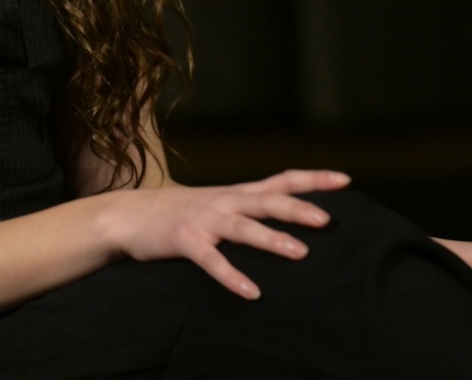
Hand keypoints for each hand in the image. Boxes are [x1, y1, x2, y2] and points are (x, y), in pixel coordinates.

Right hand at [97, 169, 349, 299]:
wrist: (126, 215)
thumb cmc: (177, 212)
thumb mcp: (216, 202)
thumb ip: (246, 206)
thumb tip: (284, 213)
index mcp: (235, 192)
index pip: (281, 179)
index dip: (313, 179)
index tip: (345, 181)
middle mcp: (224, 200)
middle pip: (268, 200)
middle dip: (298, 208)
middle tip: (327, 220)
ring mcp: (204, 219)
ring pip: (244, 227)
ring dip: (272, 239)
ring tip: (300, 253)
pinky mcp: (185, 240)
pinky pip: (212, 261)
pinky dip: (232, 276)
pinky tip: (252, 292)